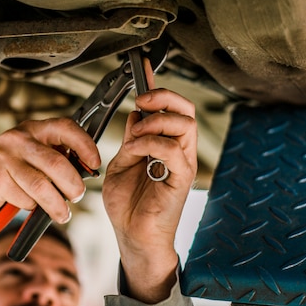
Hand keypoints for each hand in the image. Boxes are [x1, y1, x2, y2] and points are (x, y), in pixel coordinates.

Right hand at [0, 118, 100, 226]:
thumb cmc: (8, 170)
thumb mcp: (31, 154)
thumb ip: (55, 157)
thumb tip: (86, 171)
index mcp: (33, 129)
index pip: (65, 128)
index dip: (85, 145)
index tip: (95, 163)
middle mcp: (18, 139)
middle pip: (56, 163)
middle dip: (73, 185)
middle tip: (77, 196)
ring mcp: (4, 158)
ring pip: (41, 186)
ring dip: (56, 205)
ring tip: (62, 213)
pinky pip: (24, 199)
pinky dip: (31, 207)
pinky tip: (29, 205)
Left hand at [103, 88, 196, 302]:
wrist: (131, 235)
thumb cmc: (128, 204)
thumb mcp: (121, 162)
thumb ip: (131, 139)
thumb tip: (135, 114)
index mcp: (163, 144)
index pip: (169, 108)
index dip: (158, 87)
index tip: (143, 70)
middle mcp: (177, 151)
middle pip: (185, 109)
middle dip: (163, 97)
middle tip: (141, 102)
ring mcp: (181, 164)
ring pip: (185, 124)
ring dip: (156, 121)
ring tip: (136, 134)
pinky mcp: (180, 180)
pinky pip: (174, 151)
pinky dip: (151, 144)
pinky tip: (135, 151)